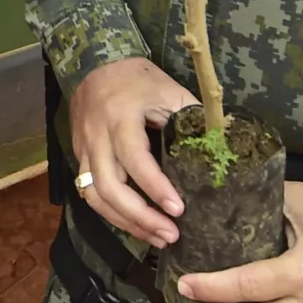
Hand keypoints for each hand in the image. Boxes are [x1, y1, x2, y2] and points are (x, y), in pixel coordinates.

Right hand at [67, 56, 199, 249]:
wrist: (95, 64)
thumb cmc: (138, 78)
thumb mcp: (170, 90)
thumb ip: (192, 119)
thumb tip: (222, 150)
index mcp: (120, 117)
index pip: (134, 158)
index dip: (155, 186)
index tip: (178, 209)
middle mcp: (97, 137)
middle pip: (108, 186)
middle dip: (139, 216)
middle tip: (170, 235)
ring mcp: (84, 149)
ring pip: (95, 196)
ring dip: (125, 222)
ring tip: (157, 238)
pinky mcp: (80, 157)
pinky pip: (89, 192)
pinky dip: (112, 214)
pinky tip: (135, 225)